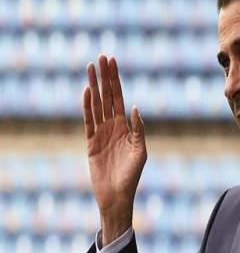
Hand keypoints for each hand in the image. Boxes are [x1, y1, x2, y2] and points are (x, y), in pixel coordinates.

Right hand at [83, 55, 146, 245]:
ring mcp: (101, 133)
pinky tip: (86, 91)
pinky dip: (86, 106)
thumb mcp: (140, 151)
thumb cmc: (132, 175)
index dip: (117, 80)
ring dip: (94, 86)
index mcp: (126, 127)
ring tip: (91, 67)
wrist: (116, 195)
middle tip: (102, 57)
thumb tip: (135, 107)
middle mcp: (113, 126)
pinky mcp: (90, 142)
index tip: (113, 62)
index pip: (120, 98)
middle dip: (105, 77)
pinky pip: (88, 120)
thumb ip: (138, 129)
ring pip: (96, 104)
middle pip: (108, 96)